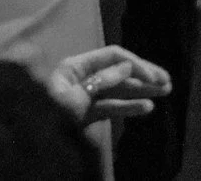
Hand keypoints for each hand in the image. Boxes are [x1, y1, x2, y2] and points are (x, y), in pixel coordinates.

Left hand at [47, 47, 170, 125]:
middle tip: (167, 82)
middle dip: (142, 76)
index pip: (112, 57)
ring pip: (119, 90)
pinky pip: (112, 107)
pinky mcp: (88, 114)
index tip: (153, 76)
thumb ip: (102, 81)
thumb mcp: (75, 96)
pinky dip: (128, 107)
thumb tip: (127, 67)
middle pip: (118, 71)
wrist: (33, 144)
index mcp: (76, 66)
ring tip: (165, 92)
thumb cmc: (49, 115)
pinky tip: (146, 108)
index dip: (134, 64)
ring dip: (141, 90)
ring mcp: (86, 96)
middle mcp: (82, 77)